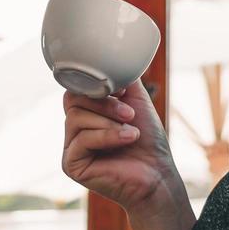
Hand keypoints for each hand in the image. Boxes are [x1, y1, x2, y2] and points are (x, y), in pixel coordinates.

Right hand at [60, 80, 179, 215]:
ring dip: (109, 122)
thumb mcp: (135, 100)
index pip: (75, 88)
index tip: (122, 91)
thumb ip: (121, 78)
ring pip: (76, 118)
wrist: (158, 173)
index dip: (95, 85)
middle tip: (130, 114)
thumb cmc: (148, 142)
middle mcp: (74, 130)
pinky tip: (126, 140)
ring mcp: (70, 148)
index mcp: (85, 114)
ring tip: (131, 132)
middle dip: (104, 104)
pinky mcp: (71, 164)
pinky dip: (106, 136)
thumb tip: (110, 55)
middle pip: (72, 100)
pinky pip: (80, 138)